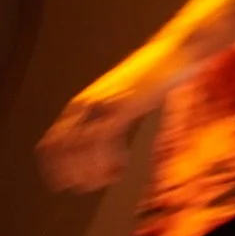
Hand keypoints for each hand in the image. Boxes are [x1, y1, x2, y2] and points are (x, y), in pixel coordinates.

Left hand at [37, 41, 181, 193]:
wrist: (180, 48)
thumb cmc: (157, 72)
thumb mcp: (127, 94)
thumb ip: (115, 111)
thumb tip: (113, 132)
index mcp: (84, 102)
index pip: (52, 142)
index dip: (55, 167)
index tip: (67, 184)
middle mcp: (87, 103)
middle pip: (60, 146)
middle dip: (68, 172)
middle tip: (87, 187)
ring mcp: (104, 102)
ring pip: (80, 145)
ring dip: (88, 169)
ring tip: (104, 181)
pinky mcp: (124, 104)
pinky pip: (104, 138)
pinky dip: (107, 158)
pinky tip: (121, 167)